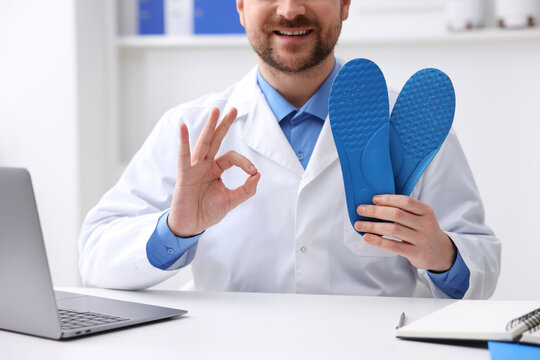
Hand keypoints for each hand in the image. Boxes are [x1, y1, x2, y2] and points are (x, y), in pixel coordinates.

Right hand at [168, 107, 260, 236]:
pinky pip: (184, 156)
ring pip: (203, 143)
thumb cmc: (207, 212)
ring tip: (216, 110)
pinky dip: (183, 142)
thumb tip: (258, 175)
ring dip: (209, 126)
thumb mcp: (231, 201)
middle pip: (216, 140)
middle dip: (224, 125)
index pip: (232, 157)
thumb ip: (246, 189)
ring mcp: (194, 168)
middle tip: (233, 109)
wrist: (191, 226)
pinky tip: (182, 127)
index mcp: (215, 169)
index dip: (244, 162)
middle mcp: (205, 165)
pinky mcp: (185, 175)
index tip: (253, 173)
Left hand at [354, 195, 455, 271]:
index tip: (374, 199)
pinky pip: (393, 246)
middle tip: (360, 210)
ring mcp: (421, 239)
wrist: (440, 252)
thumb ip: (405, 210)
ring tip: (359, 224)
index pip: (406, 202)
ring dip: (373, 226)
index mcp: (426, 211)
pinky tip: (367, 237)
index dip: (388, 199)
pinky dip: (378, 241)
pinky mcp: (415, 253)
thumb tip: (376, 203)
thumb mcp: (421, 216)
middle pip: (396, 215)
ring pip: (393, 230)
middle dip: (375, 211)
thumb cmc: (424, 230)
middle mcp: (425, 224)